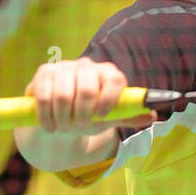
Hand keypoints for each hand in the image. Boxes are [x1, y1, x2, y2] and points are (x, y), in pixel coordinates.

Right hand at [23, 57, 155, 134]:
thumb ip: (128, 116)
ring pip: (63, 95)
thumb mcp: (110, 118)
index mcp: (109, 74)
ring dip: (63, 118)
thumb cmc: (90, 116)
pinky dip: (46, 116)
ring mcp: (65, 67)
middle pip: (87, 89)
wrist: (61, 114)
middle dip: (82, 115)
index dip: (110, 99)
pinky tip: (50, 126)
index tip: (101, 116)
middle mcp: (88, 66)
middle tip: (78, 128)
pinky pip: (43, 96)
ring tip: (63, 128)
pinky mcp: (44, 72)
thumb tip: (152, 115)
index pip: (114, 80)